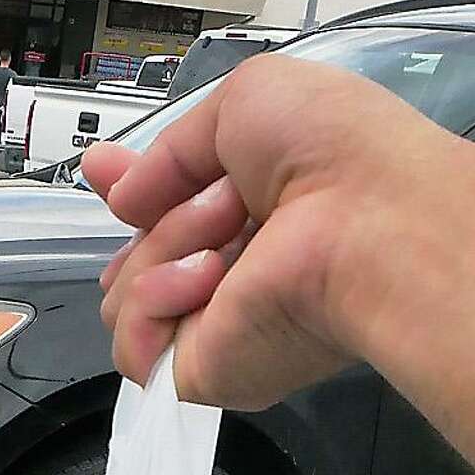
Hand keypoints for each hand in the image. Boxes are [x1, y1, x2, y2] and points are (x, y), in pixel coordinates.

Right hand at [84, 58, 474, 408]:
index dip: (133, 196)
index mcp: (252, 213)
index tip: (105, 171)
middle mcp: (232, 274)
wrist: (369, 220)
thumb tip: (121, 196)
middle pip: (135, 260)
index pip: (166, 219)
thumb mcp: (245, 101)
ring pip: (125, 295)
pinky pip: (133, 343)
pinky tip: (209, 278)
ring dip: (166, 247)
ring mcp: (215, 328)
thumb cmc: (333, 151)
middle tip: (218, 205)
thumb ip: (170, 150)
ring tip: (228, 232)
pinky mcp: (203, 373)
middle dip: (157, 221)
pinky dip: (154, 299)